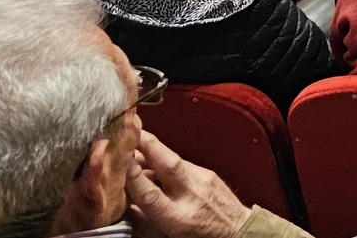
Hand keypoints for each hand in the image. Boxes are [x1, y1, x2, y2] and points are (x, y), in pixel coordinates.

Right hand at [126, 131, 251, 237]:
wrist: (237, 231)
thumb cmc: (196, 236)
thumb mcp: (164, 235)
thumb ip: (141, 219)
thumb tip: (119, 201)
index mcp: (177, 218)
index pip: (150, 193)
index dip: (133, 175)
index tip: (119, 159)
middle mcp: (192, 196)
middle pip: (168, 165)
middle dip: (148, 145)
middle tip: (129, 128)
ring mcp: (204, 182)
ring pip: (174, 161)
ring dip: (152, 150)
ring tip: (131, 142)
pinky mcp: (210, 174)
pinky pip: (182, 164)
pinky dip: (164, 161)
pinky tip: (151, 158)